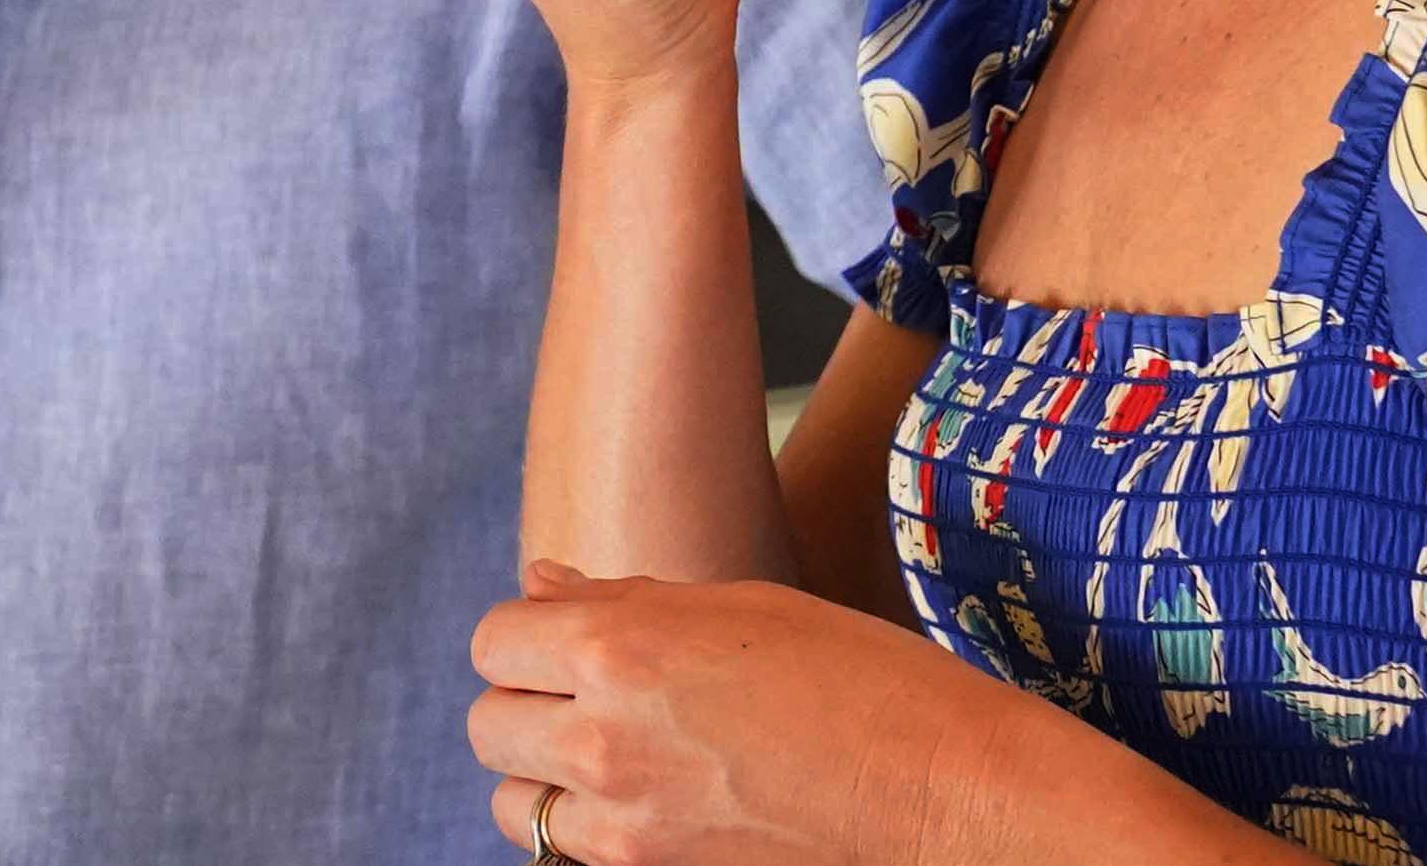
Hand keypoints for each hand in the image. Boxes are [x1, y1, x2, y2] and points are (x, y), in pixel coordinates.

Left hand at [469, 563, 967, 865]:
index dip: (528, 634)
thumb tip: (540, 586)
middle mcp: (602, 737)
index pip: (496, 640)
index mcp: (619, 647)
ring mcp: (622, 821)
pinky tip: (644, 801)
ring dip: (543, 775)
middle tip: (586, 693)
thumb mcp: (740, 606)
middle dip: (526, 702)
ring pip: (513, 803)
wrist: (937, 791)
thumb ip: (622, 601)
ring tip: (612, 754)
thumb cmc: (859, 678)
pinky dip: (583, 829)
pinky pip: (567, 850)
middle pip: (488, 724)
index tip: (565, 638)